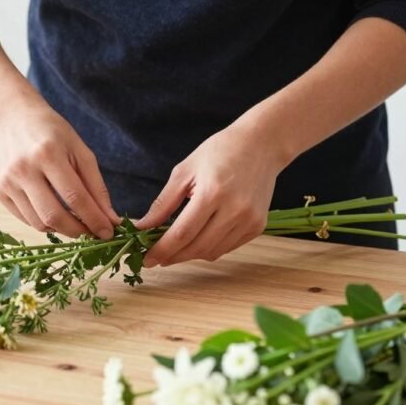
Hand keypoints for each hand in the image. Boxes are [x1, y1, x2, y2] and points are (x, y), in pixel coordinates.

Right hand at [0, 100, 119, 239]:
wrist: (12, 118)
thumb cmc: (51, 132)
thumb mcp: (80, 150)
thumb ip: (96, 185)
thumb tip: (110, 219)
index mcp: (48, 154)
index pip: (75, 197)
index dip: (94, 219)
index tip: (108, 232)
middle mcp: (23, 169)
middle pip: (54, 216)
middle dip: (78, 232)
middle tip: (93, 235)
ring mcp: (7, 182)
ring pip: (38, 223)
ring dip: (62, 229)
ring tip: (76, 222)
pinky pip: (26, 219)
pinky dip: (44, 223)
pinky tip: (54, 212)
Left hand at [136, 121, 288, 266]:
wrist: (261, 145)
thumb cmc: (220, 152)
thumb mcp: (185, 171)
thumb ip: (164, 202)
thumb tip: (143, 227)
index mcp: (212, 193)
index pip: (182, 233)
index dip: (162, 250)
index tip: (147, 259)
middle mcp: (234, 210)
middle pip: (197, 247)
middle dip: (174, 256)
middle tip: (158, 257)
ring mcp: (249, 220)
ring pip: (212, 252)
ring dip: (191, 254)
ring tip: (176, 248)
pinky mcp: (258, 226)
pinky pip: (228, 247)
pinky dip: (210, 248)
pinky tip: (199, 239)